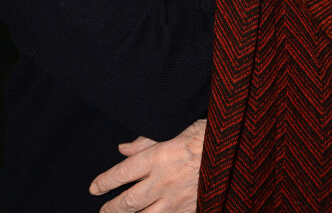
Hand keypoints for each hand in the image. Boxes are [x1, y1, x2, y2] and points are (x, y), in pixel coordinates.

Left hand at [89, 119, 205, 211]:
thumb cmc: (208, 133)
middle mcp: (163, 181)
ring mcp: (177, 199)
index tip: (94, 188)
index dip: (105, 182)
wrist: (237, 149)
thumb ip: (146, 140)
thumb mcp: (176, 127)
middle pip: (129, 201)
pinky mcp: (192, 209)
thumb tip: (123, 149)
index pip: (122, 173)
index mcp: (158, 156)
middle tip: (102, 211)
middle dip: (112, 208)